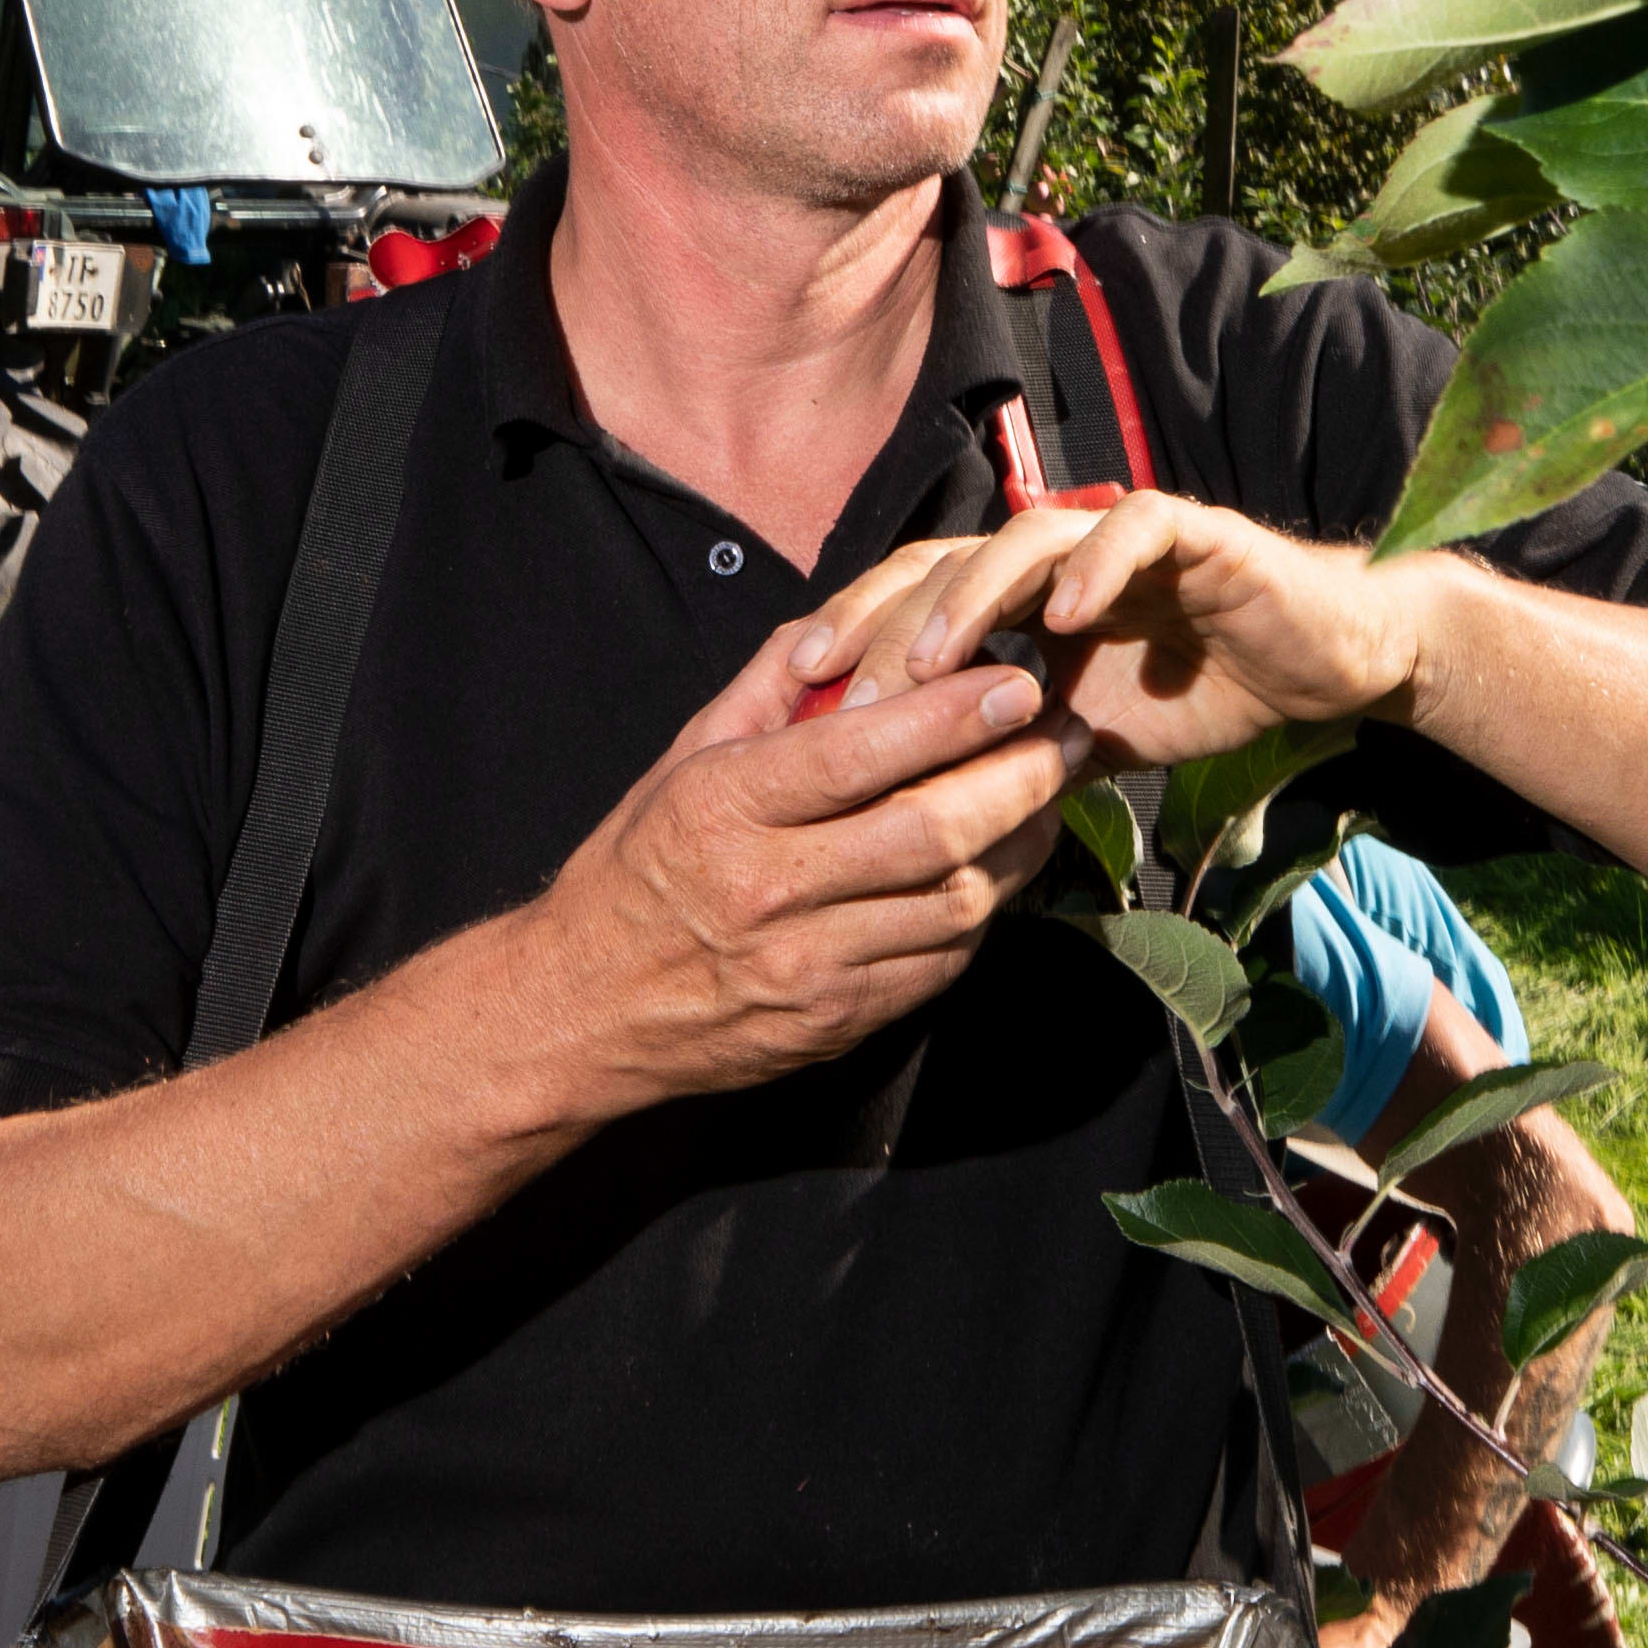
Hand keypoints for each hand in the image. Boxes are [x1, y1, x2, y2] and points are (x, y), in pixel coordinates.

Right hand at [517, 624, 1083, 1114]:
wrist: (582, 1009)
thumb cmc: (636, 868)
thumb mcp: (681, 759)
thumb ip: (766, 686)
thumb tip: (844, 624)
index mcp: (725, 806)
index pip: (861, 752)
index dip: (953, 714)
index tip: (1017, 681)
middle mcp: (768, 889)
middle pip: (932, 830)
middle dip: (1018, 776)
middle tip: (1064, 735)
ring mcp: (808, 967)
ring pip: (956, 902)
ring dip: (1021, 845)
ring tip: (1048, 797)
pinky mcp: (838, 1023)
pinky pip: (940, 963)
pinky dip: (983, 911)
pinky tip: (997, 868)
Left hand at [793, 494, 1435, 775]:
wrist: (1319, 662)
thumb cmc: (1197, 691)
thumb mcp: (1080, 738)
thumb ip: (1006, 755)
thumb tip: (915, 821)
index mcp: (1017, 596)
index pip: (914, 598)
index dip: (856, 634)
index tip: (802, 693)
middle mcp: (1054, 554)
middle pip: (946, 563)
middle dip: (891, 625)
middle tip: (849, 692)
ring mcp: (1118, 536)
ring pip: (1023, 540)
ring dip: (973, 598)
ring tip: (936, 661)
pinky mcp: (1193, 531)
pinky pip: (1134, 530)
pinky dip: (1096, 566)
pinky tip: (1064, 617)